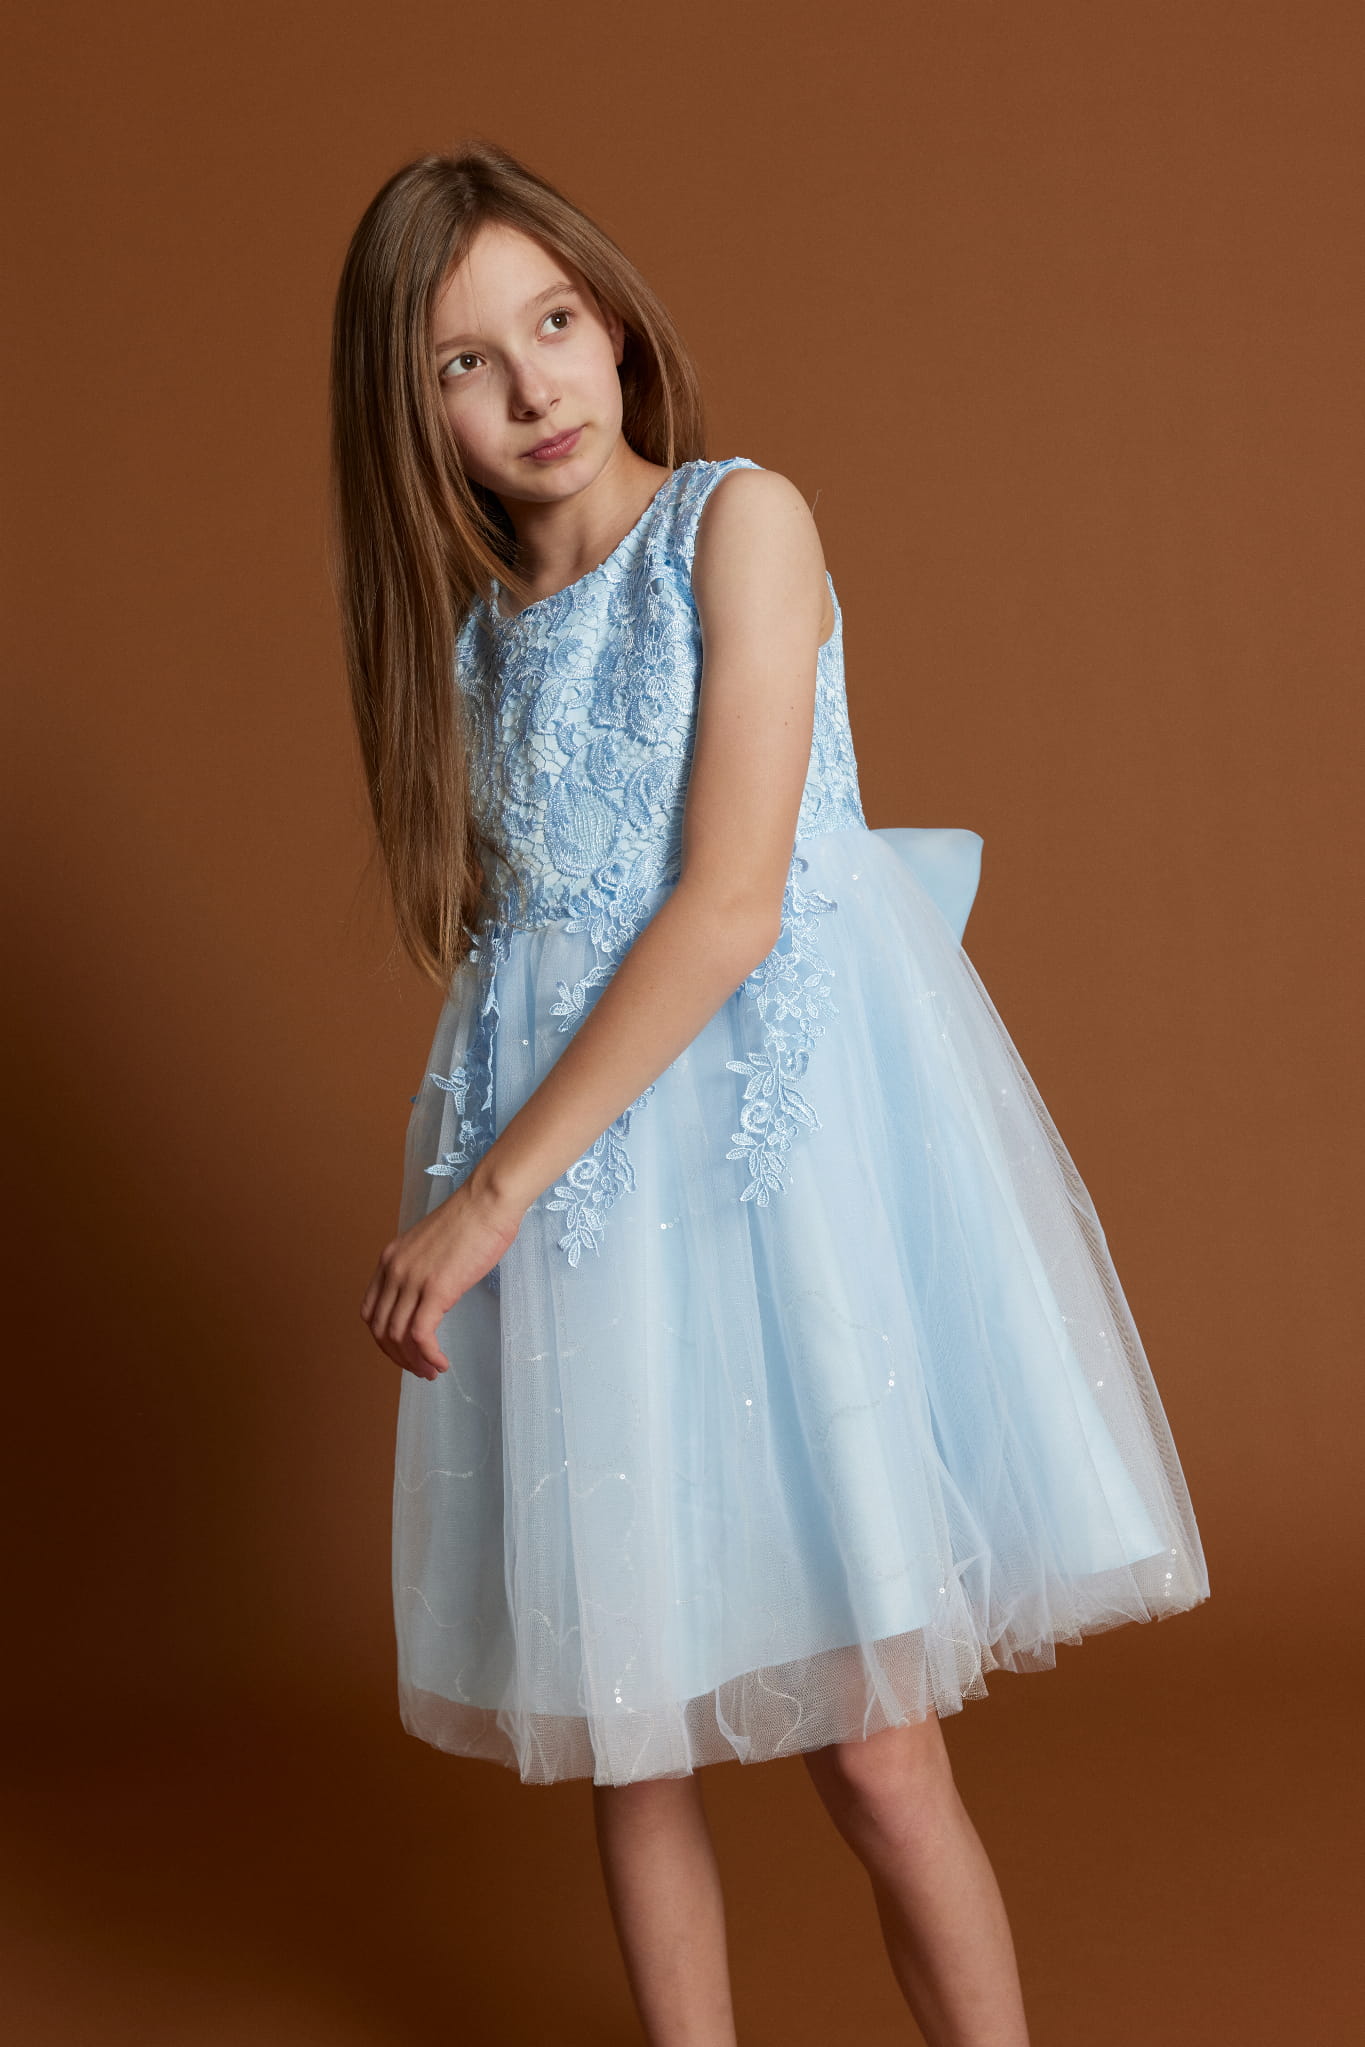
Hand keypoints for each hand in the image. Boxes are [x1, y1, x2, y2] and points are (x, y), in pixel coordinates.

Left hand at [360, 1177, 522, 1380]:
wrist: (488, 1201)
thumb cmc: (471, 1219)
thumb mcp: (432, 1244)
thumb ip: (421, 1268)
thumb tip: (430, 1295)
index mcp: (390, 1259)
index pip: (370, 1310)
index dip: (382, 1338)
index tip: (402, 1350)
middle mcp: (394, 1270)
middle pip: (381, 1329)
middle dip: (397, 1356)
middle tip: (418, 1369)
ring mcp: (413, 1280)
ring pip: (399, 1336)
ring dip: (414, 1361)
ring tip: (431, 1371)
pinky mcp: (436, 1289)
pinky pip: (422, 1335)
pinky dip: (429, 1356)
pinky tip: (441, 1364)